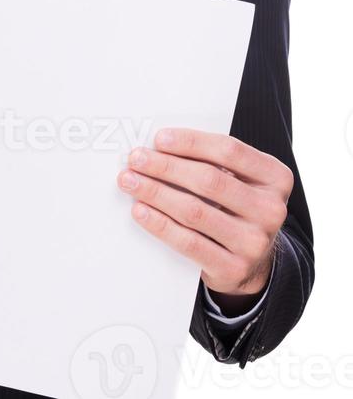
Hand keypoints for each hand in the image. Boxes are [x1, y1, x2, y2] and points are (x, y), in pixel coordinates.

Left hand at [117, 128, 292, 297]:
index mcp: (276, 177)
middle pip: (210, 180)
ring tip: (131, 181)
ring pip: (195, 211)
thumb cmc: (237, 206)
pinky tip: (141, 210)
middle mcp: (271, 210)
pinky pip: (188, 242)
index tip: (159, 138)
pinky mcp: (234, 269)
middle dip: (166, 166)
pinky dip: (159, 224)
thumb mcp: (241, 179)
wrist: (254, 261)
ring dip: (155, 192)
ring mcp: (255, 242)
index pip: (229, 150)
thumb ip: (213, 160)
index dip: (191, 142)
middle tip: (136, 159)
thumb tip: (160, 145)